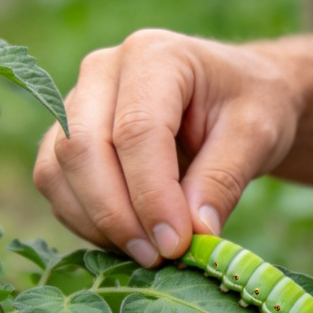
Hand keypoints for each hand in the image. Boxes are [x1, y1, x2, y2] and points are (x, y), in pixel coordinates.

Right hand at [34, 29, 302, 260]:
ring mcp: (76, 101)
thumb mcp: (257, 134)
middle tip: (158, 257)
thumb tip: (194, 234)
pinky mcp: (66, 136)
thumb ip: (224, 179)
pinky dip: (85, 221)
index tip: (176, 244)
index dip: (152, 195)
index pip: (137, 130)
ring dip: (96, 223)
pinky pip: (55, 185)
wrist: (237, 94)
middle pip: (83, 147)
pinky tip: (129, 240)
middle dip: (116, 214)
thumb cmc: (251, 104)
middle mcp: (103, 70)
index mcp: (155, 55)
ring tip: (148, 254)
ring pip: (58, 170)